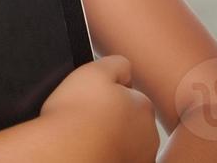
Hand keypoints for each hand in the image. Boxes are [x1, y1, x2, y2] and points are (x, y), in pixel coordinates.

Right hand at [40, 56, 158, 162]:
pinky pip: (116, 156)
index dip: (108, 92)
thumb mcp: (94, 71)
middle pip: (129, 118)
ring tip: (87, 135)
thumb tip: (124, 67)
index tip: (92, 97)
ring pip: (125, 140)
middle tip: (87, 116)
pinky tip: (91, 148)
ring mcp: (140, 156)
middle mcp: (148, 133)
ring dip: (111, 136)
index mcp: (143, 106)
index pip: (129, 94)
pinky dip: (107, 153)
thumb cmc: (77, 117)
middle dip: (113, 116)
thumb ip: (116, 63)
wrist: (68, 154)